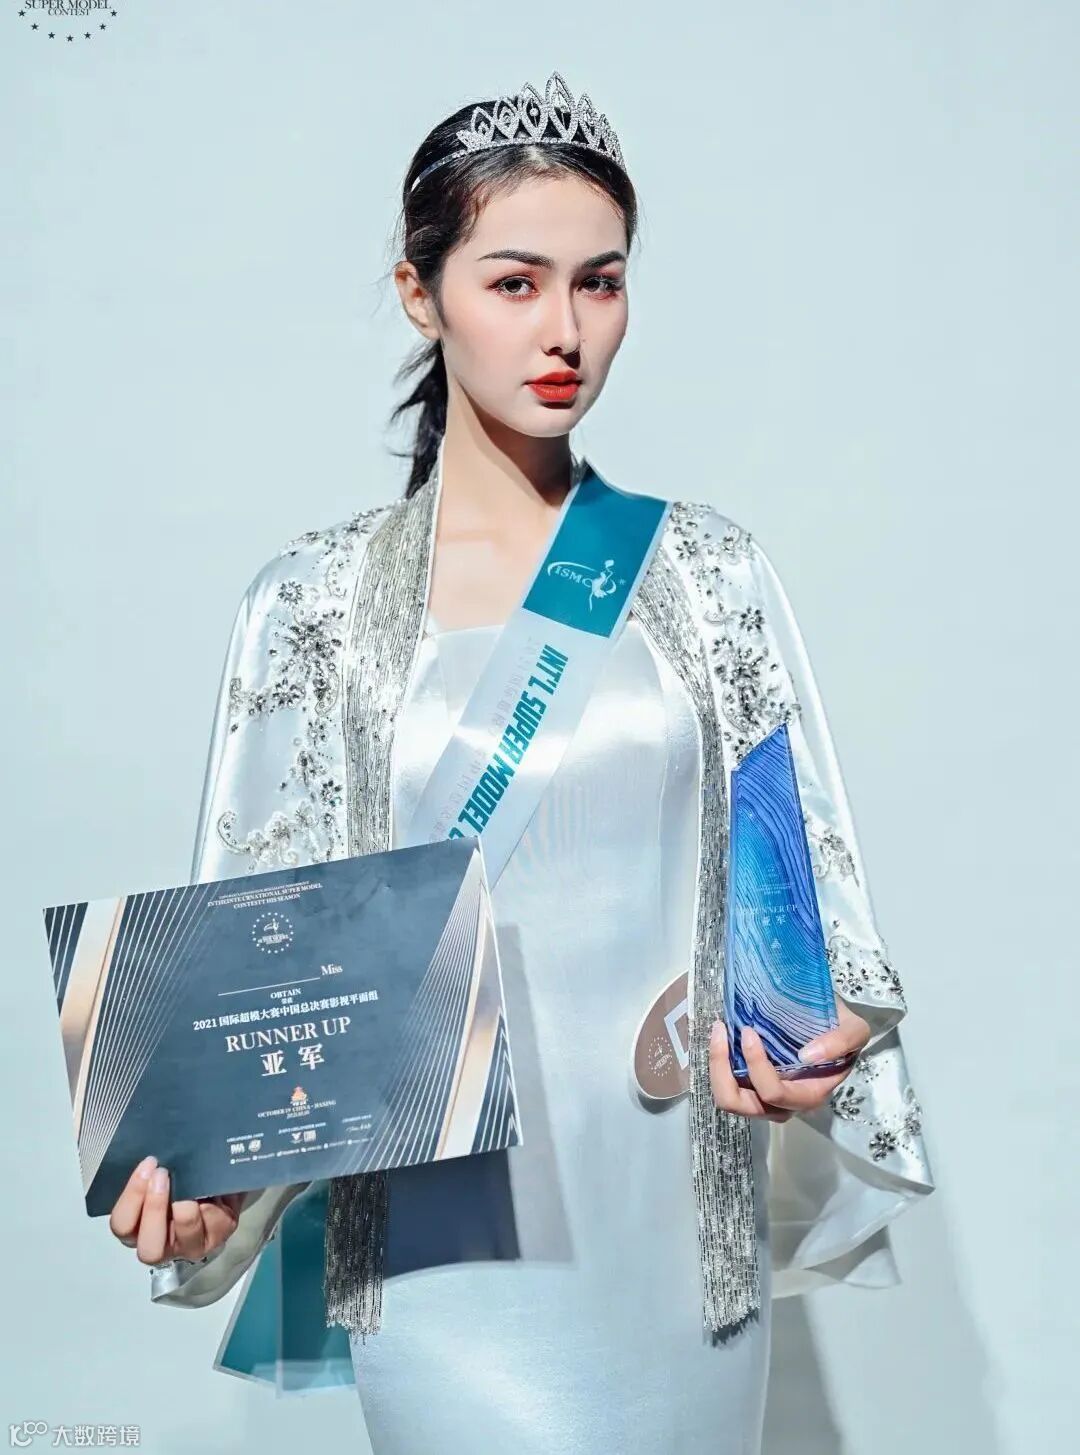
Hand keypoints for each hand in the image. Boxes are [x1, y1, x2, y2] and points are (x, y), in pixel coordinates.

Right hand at [108, 1156, 244, 1265]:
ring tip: (189, 1182)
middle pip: (148, 1250)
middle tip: (162, 1175)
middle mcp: (163, 1245)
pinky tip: (213, 1189)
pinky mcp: (219, 1237)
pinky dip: (212, 1207)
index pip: (122, 1226)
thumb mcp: (163, 1174)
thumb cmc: (182, 1176)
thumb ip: (151, 1173)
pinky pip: (214, 1226)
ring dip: (185, 1208)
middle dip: (154, 1209)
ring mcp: (192, 1245)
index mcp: (139, 1230)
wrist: (219, 1176)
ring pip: (184, 1237)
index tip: (147, 1166)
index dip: (131, 1198)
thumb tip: (149, 1159)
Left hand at [709, 998, 870, 1120]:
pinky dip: (718, 1066)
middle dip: (723, 1070)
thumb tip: (808, 1056)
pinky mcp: (752, 1087)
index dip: (757, 1066)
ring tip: (719, 1033)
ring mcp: (766, 1098)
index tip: (749, 1031)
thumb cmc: (840, 1029)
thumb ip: (842, 1041)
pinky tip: (721, 1038)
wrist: (832, 1023)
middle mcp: (786, 1104)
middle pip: (742, 1106)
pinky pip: (728, 1087)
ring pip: (729, 1100)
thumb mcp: (855, 1029)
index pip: (775, 1094)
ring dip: (716, 1069)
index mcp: (810, 1094)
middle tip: (722, 1032)